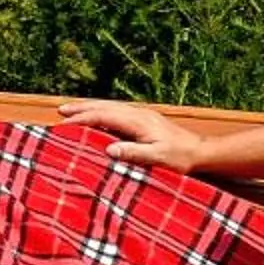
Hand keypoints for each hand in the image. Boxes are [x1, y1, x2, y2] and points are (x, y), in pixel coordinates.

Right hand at [58, 99, 202, 170]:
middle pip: (106, 106)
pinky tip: (98, 119)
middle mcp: (139, 114)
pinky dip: (104, 113)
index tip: (64, 124)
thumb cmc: (181, 157)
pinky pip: (119, 113)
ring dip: (92, 108)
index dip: (83, 119)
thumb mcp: (158, 157)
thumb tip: (109, 149)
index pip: (105, 116)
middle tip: (61, 110)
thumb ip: (134, 153)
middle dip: (83, 108)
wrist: (202, 151)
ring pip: (112, 107)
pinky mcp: (146, 121)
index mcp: (139, 122)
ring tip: (73, 110)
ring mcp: (143, 116)